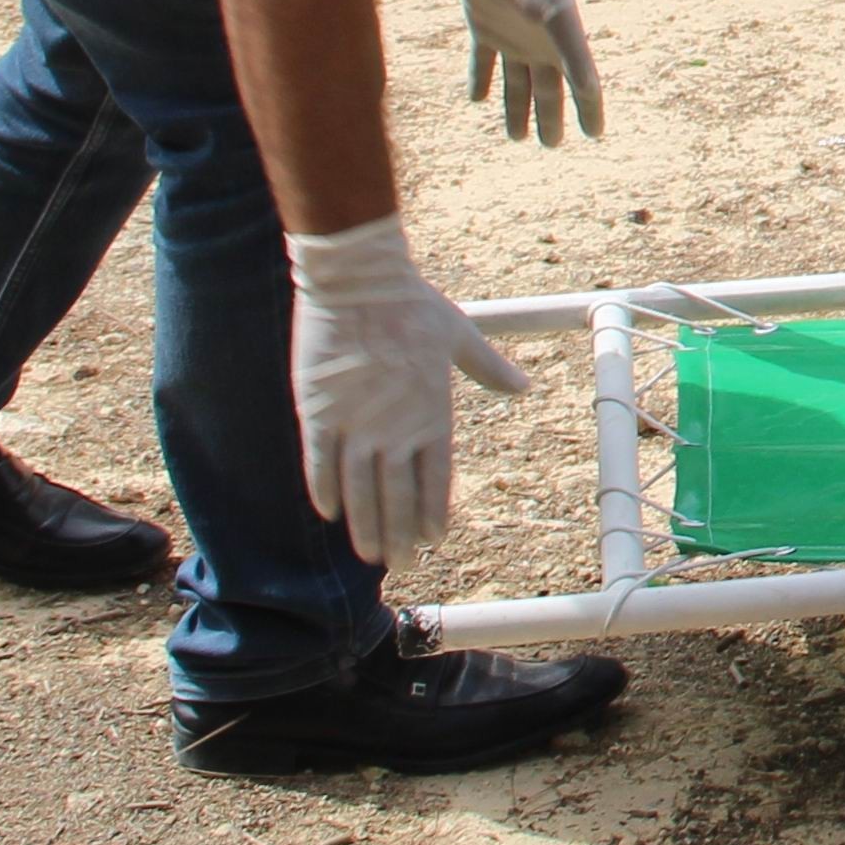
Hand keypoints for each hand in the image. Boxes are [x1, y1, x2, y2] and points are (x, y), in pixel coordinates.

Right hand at [284, 214, 532, 565]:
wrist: (358, 281)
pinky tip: (328, 513)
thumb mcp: (459, 336)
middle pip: (397, 498)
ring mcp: (356, 423)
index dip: (433, 514)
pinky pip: (320, 464)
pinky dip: (324, 491)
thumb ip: (489, 369)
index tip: (433, 540)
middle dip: (400, 535)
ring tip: (370, 556)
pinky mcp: (319, 413)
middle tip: (400, 564)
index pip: (436, 480)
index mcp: (433, 413)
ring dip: (365, 527)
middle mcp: (396, 428)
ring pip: (359, 492)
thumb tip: (525, 387)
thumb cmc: (412, 306)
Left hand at [457, 0, 603, 144]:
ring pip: (515, 83)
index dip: (589, 111)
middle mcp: (539, 46)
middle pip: (545, 91)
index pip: (580, 87)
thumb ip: (574, 53)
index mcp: (561, 46)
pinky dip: (480, 81)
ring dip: (515, 109)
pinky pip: (482, 63)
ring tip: (516, 137)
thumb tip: (591, 90)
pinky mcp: (483, 29)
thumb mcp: (557, 18)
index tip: (595, 135)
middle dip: (549, 118)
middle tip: (552, 144)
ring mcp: (511, 39)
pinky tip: (476, 99)